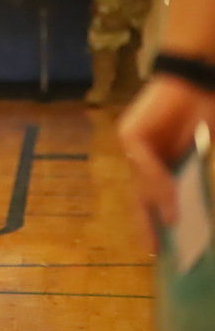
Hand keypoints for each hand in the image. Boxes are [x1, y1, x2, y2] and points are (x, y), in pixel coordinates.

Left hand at [118, 75, 214, 247]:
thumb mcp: (199, 154)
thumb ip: (189, 178)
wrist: (195, 81)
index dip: (152, 221)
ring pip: (142, 182)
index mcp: (154, 160)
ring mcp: (131, 143)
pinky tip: (171, 199)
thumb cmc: (201, 113)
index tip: (159, 249)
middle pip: (139, 194)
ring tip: (175, 227)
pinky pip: (144, 163)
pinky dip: (158, 182)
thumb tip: (186, 209)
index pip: (147, 196)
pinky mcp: (131, 132)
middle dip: (147, 221)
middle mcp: (138, 154)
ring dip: (159, 205)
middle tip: (156, 249)